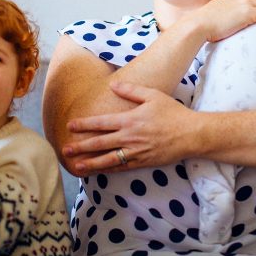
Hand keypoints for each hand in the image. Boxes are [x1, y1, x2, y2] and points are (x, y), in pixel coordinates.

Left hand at [63, 81, 195, 174]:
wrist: (191, 134)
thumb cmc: (172, 112)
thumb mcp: (152, 95)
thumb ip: (131, 90)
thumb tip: (113, 84)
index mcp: (130, 120)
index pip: (101, 123)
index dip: (84, 125)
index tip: (70, 126)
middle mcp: (130, 138)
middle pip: (100, 143)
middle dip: (81, 146)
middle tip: (65, 149)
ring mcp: (136, 152)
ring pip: (108, 159)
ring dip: (91, 162)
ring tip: (76, 165)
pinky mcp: (143, 162)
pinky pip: (122, 167)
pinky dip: (109, 169)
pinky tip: (99, 170)